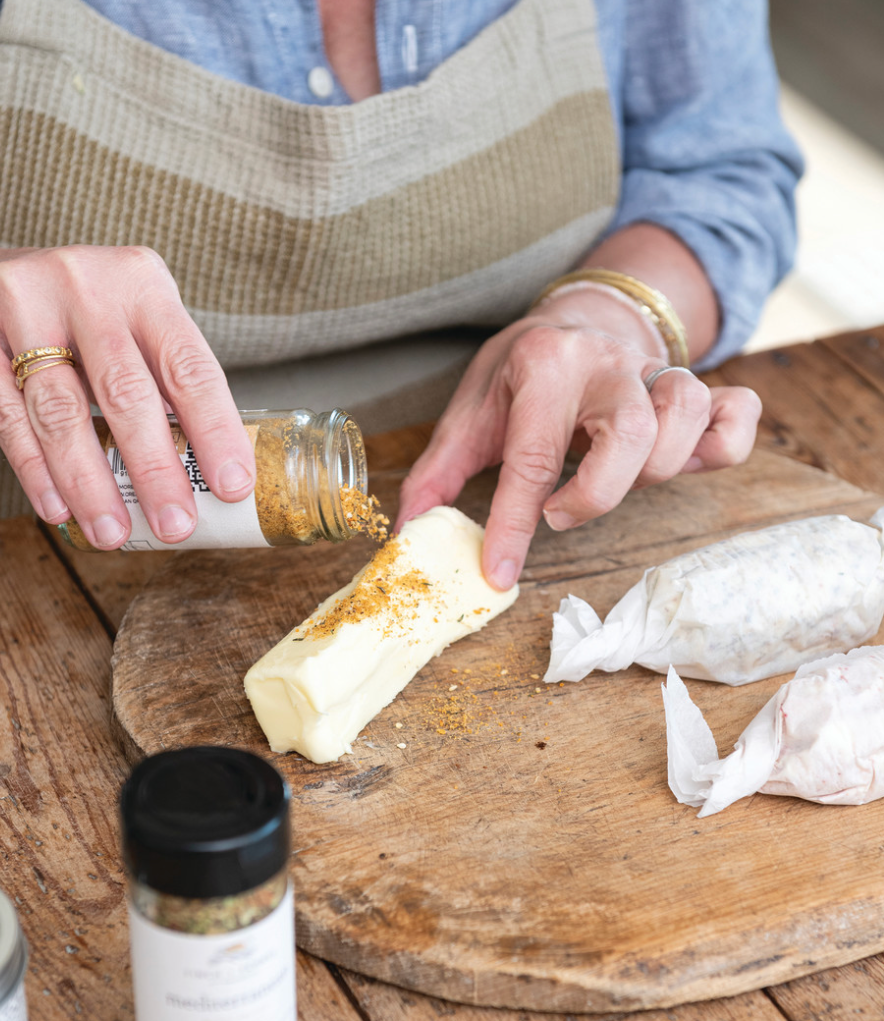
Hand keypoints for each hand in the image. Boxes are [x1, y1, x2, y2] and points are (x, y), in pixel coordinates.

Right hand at [0, 246, 255, 548]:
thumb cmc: (77, 315)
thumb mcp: (131, 321)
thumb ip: (164, 380)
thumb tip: (210, 473)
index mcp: (141, 281)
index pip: (188, 365)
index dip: (214, 429)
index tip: (232, 486)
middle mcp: (83, 282)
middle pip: (125, 391)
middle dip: (154, 470)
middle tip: (175, 526)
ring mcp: (19, 300)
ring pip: (61, 410)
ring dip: (90, 484)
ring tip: (112, 533)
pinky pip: (6, 415)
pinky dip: (35, 471)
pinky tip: (58, 509)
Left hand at [396, 294, 760, 589]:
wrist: (574, 320)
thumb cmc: (520, 374)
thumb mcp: (470, 411)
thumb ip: (439, 472)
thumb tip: (410, 532)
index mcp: (545, 364)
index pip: (534, 456)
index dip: (515, 524)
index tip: (500, 572)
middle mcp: (609, 363)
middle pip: (635, 435)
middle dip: (598, 493)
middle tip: (560, 511)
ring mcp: (659, 374)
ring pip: (688, 418)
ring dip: (657, 470)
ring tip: (615, 480)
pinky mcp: (698, 388)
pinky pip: (738, 412)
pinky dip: (726, 445)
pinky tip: (687, 464)